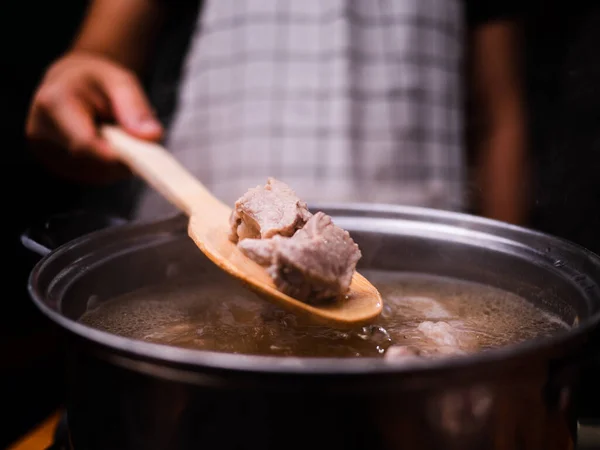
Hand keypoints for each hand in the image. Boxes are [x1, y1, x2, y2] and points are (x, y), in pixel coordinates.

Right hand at [25, 51, 162, 182]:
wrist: (71, 83)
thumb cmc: (96, 80)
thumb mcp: (120, 81)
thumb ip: (136, 108)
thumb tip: (153, 136)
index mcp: (54, 104)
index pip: (85, 144)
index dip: (116, 156)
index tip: (143, 159)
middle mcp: (41, 131)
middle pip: (92, 163)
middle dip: (122, 157)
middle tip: (138, 138)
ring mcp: (45, 152)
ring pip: (95, 174)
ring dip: (117, 163)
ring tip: (118, 136)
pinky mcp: (54, 165)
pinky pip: (91, 176)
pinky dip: (108, 167)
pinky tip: (107, 146)